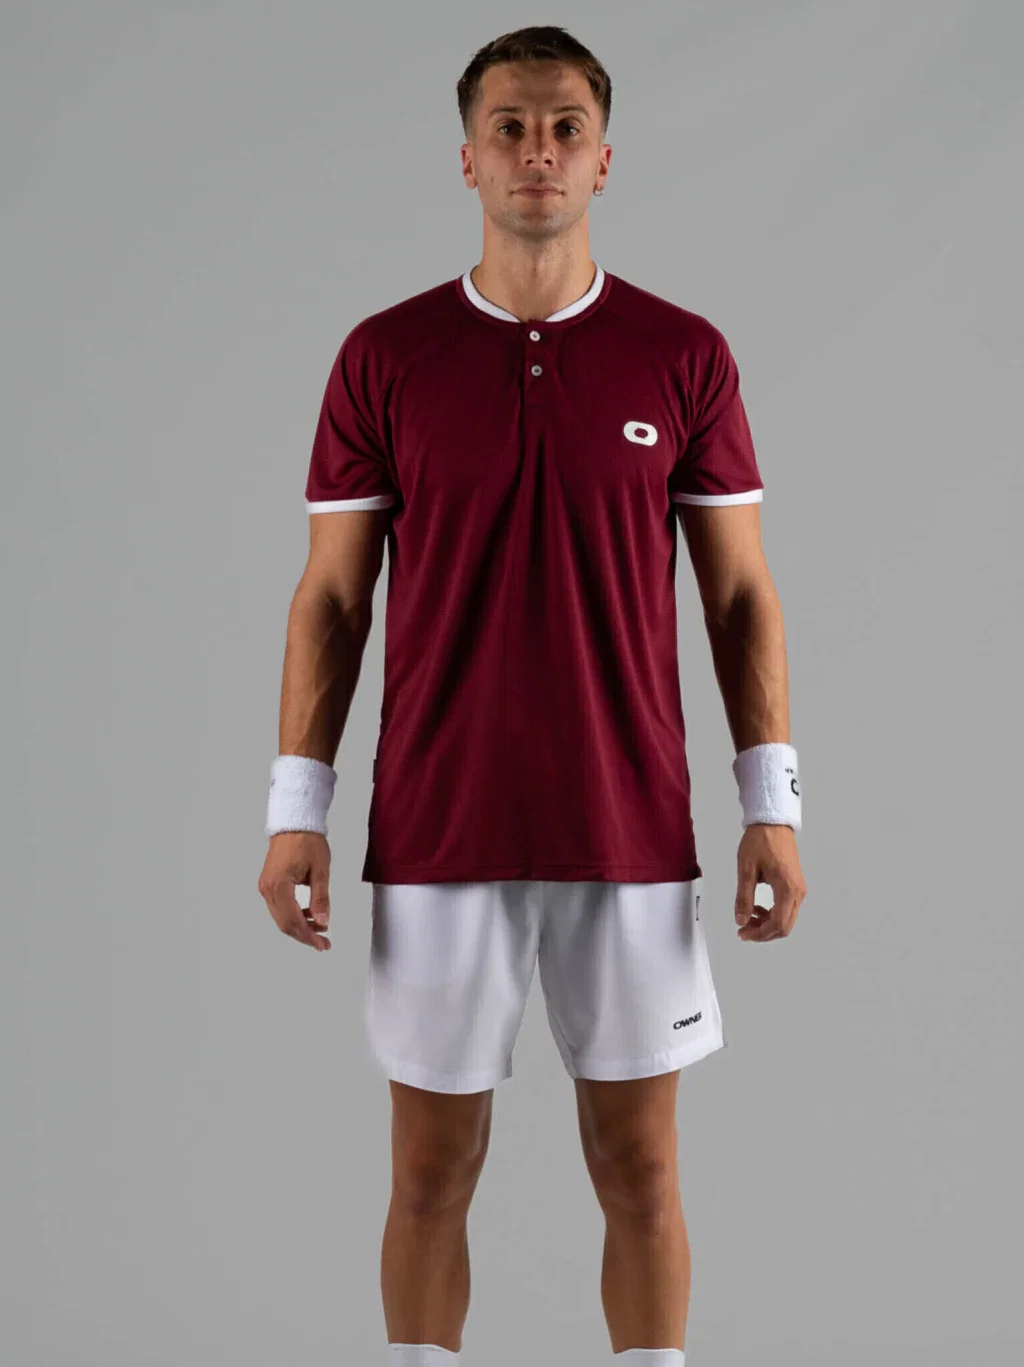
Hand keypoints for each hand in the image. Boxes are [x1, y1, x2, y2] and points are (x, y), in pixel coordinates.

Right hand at [257, 832, 332, 951]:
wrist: (295, 823)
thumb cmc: (307, 840)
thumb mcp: (321, 871)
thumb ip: (321, 899)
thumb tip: (323, 921)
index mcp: (279, 886)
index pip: (293, 921)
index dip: (309, 936)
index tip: (322, 944)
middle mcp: (268, 889)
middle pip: (284, 924)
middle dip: (304, 935)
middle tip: (323, 942)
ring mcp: (266, 887)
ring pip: (281, 918)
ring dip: (299, 926)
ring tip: (320, 928)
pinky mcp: (269, 884)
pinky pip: (279, 907)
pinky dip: (293, 915)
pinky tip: (309, 915)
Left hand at [734, 823, 805, 941]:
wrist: (773, 822)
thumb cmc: (760, 841)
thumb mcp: (747, 869)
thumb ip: (743, 897)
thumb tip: (740, 921)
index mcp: (787, 889)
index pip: (778, 924)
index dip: (760, 934)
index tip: (743, 933)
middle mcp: (798, 892)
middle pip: (785, 926)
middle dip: (763, 932)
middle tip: (743, 930)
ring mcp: (798, 889)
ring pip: (786, 919)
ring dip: (767, 924)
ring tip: (747, 917)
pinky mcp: (795, 885)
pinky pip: (786, 908)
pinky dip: (772, 914)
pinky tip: (757, 908)